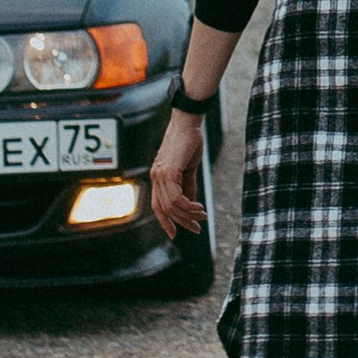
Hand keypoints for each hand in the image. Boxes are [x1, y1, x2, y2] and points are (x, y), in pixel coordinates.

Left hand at [148, 111, 210, 237]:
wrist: (188, 123)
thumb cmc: (188, 142)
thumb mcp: (188, 168)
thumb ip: (187, 185)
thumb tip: (190, 203)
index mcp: (158, 177)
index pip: (157, 206)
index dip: (165, 222)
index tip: (174, 234)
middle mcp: (155, 177)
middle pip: (165, 209)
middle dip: (182, 222)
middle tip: (198, 228)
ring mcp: (159, 175)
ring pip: (171, 206)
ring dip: (188, 215)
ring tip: (202, 217)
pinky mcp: (168, 172)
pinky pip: (176, 198)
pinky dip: (187, 206)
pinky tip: (198, 207)